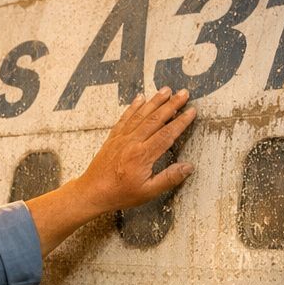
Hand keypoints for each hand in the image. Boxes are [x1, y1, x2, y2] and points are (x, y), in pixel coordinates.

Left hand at [73, 87, 195, 214]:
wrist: (92, 192)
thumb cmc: (119, 194)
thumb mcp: (148, 192)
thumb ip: (169, 178)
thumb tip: (188, 167)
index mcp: (142, 155)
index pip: (167, 134)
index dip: (181, 122)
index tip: (191, 112)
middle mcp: (132, 143)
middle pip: (155, 119)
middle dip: (171, 104)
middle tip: (183, 94)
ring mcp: (121, 138)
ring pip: (141, 115)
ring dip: (155, 101)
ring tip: (166, 90)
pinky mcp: (113, 138)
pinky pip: (125, 118)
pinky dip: (134, 107)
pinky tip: (140, 98)